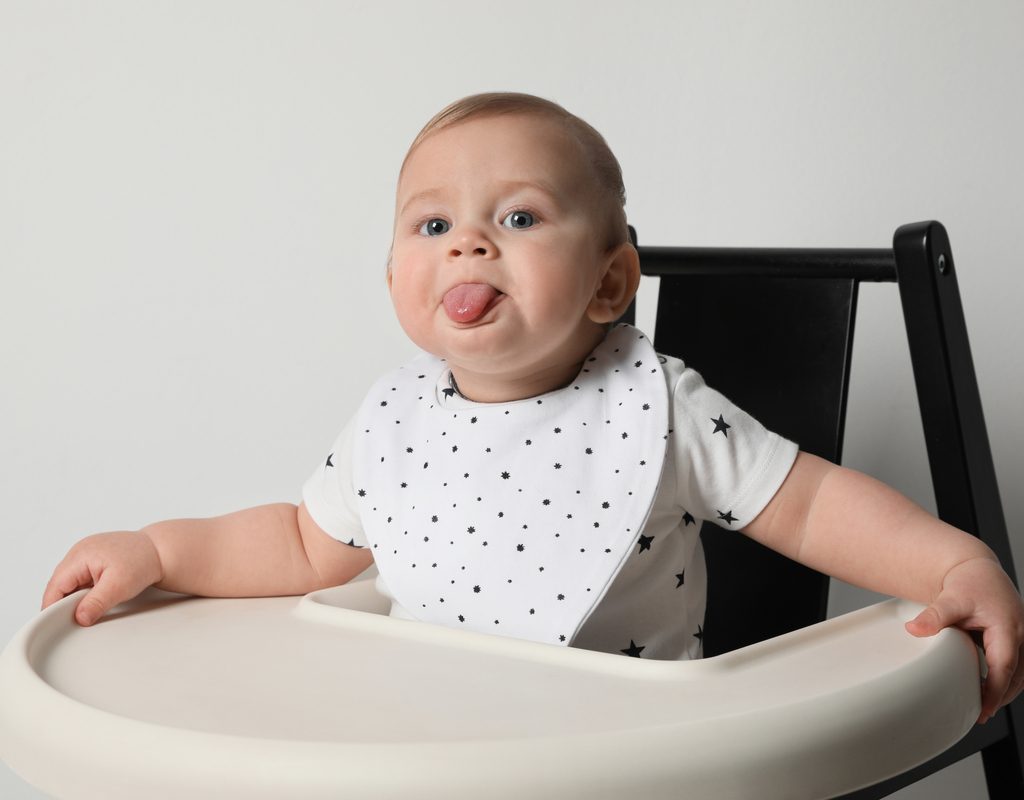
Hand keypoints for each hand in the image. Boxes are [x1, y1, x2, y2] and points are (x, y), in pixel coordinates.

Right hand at [41, 531, 163, 625]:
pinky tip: (93, 598)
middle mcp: (80, 551)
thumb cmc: (144, 562)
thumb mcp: (119, 586)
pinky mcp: (93, 558)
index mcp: (80, 555)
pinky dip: (83, 589)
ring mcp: (86, 553)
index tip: (53, 624)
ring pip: (69, 581)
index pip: (55, 585)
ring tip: (86, 609)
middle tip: (71, 621)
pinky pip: (80, 577)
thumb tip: (79, 618)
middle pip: (59, 583)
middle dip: (63, 603)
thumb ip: (96, 603)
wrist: (161, 551)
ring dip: (74, 596)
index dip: (52, 606)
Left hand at [905, 556, 1023, 723]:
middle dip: (1000, 697)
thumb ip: (934, 616)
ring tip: (983, 706)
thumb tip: (913, 629)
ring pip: (1020, 674)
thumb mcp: (950, 599)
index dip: (994, 691)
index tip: (983, 710)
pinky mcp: (1016, 640)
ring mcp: (1021, 638)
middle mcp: (1020, 635)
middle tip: (979, 713)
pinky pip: (1016, 666)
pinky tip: (987, 688)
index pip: (1004, 668)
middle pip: (1017, 677)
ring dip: (1005, 690)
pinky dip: (1005, 679)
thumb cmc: (968, 583)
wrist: (977, 570)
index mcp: (1007, 628)